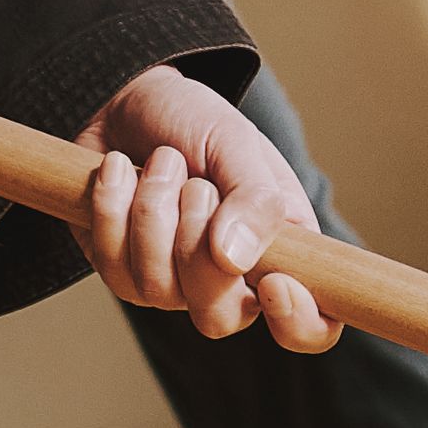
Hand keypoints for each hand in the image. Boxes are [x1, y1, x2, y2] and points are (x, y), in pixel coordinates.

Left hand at [77, 64, 341, 349]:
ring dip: (154, 211)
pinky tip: (120, 170)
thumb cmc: (194, 122)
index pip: (313, 326)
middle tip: (196, 185)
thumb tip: (233, 260)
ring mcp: (172, 284)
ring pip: (159, 289)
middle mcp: (230, 280)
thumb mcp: (235, 142)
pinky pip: (114, 267)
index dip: (298, 321)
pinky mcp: (122, 272)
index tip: (272, 281)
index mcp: (282, 250)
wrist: (127, 101)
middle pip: (219, 319)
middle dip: (197, 245)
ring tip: (161, 162)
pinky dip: (114, 207)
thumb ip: (253, 198)